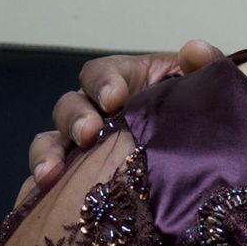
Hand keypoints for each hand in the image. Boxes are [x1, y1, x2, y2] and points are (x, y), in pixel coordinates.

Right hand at [19, 40, 219, 202]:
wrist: (205, 153)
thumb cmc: (197, 113)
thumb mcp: (204, 86)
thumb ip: (205, 65)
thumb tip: (193, 50)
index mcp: (124, 82)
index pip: (100, 74)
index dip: (102, 82)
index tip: (114, 97)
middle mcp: (96, 110)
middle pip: (70, 106)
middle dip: (75, 119)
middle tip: (88, 134)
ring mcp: (84, 144)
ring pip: (52, 141)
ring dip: (48, 154)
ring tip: (52, 173)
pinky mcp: (79, 175)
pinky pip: (52, 178)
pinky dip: (41, 185)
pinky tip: (42, 196)